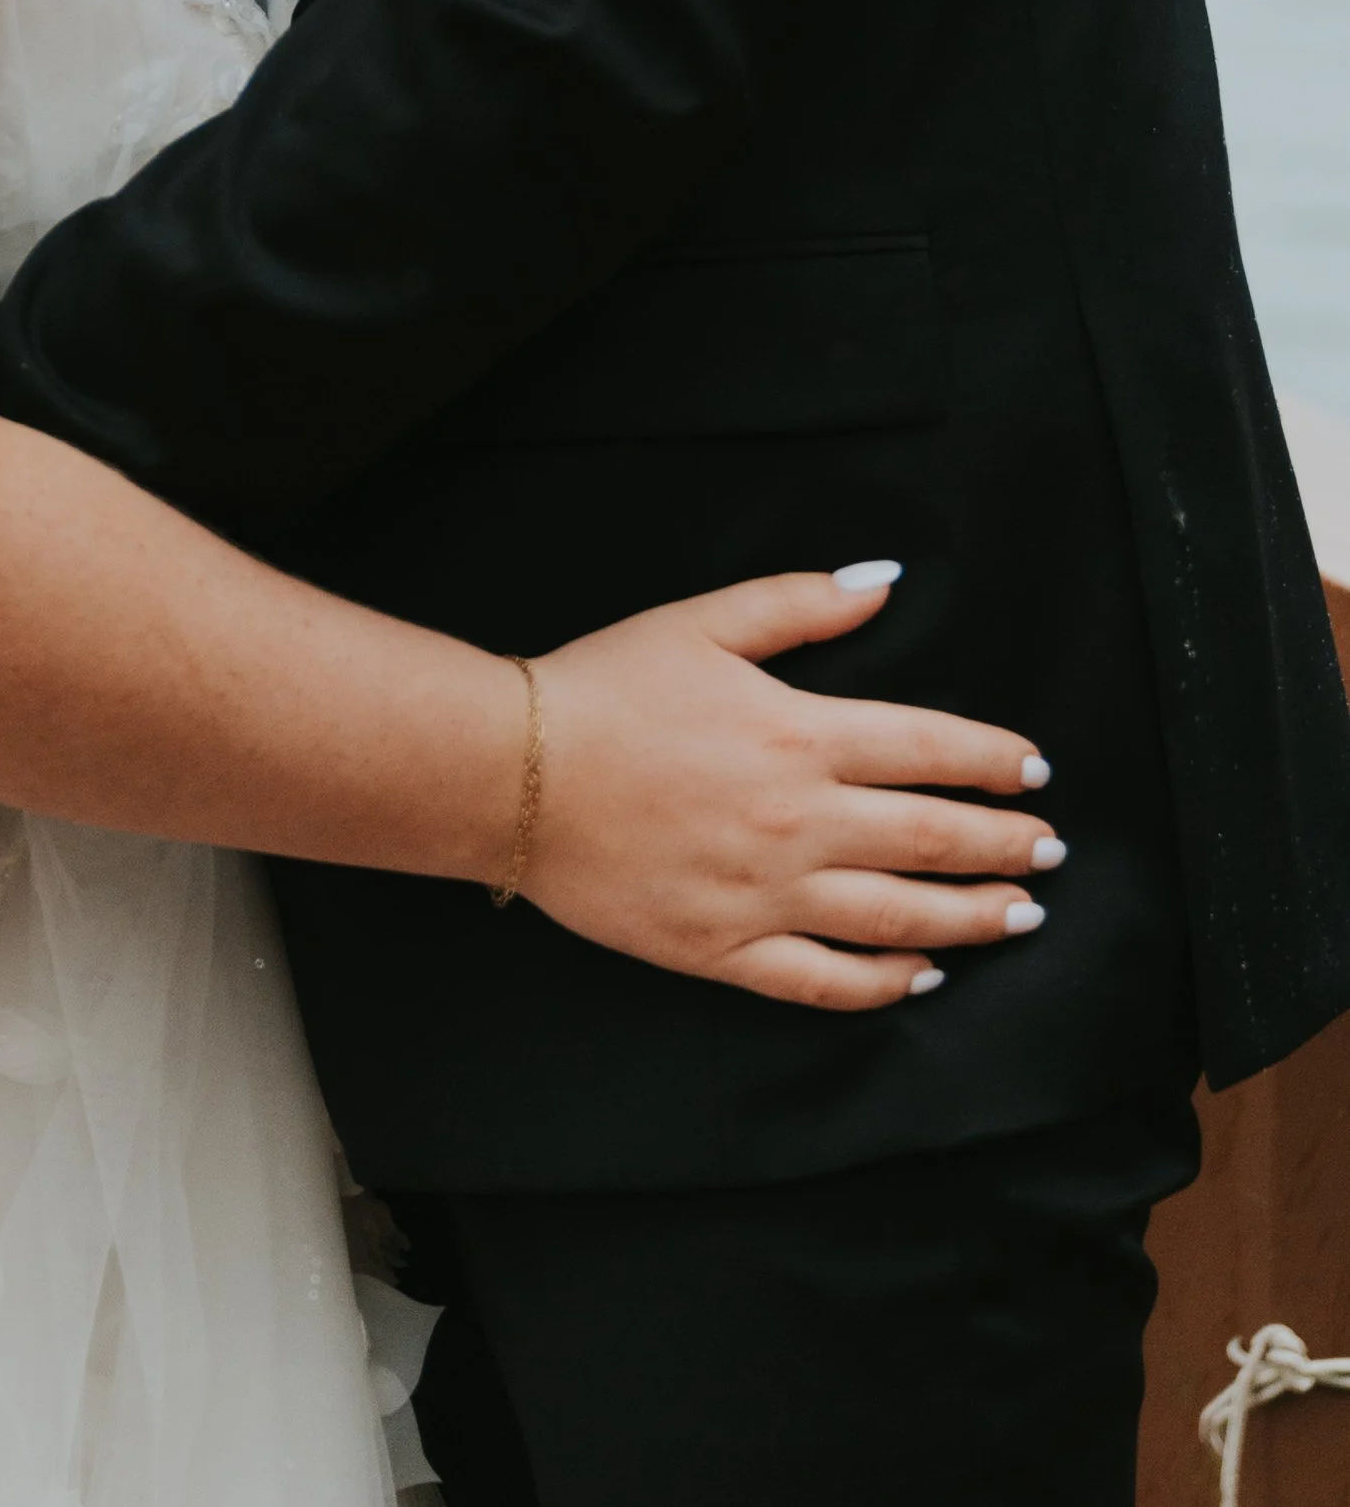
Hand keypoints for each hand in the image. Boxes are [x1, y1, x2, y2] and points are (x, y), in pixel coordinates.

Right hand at [521, 570, 1063, 1008]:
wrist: (517, 773)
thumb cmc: (607, 687)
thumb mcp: (704, 622)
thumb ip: (802, 605)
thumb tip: (886, 583)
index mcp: (801, 733)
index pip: (929, 749)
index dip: (993, 761)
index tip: (1036, 773)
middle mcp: (800, 822)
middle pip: (932, 838)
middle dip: (1005, 846)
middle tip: (1051, 852)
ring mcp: (767, 896)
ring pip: (899, 918)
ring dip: (972, 918)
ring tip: (1020, 917)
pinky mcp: (725, 951)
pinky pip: (825, 981)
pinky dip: (885, 984)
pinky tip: (922, 977)